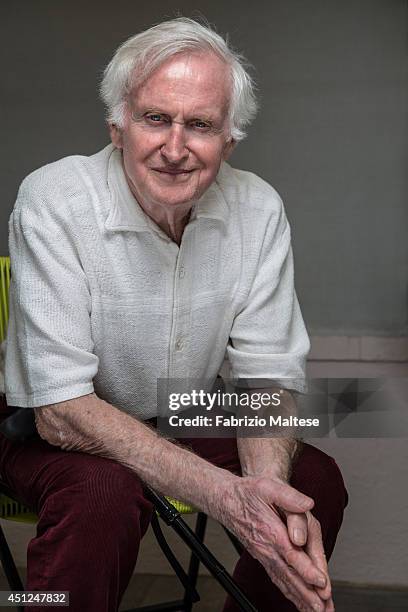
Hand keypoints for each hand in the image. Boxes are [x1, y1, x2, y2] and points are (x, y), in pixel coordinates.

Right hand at [218, 475, 330, 611]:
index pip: (291, 554)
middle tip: (323, 607)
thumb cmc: (248, 492)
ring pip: (284, 580)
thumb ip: (288, 496)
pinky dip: (290, 593)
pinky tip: (299, 602)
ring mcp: (264, 555)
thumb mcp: (267, 487)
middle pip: (289, 574)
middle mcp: (267, 547)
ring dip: (301, 598)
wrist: (227, 500)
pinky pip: (278, 579)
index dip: (306, 569)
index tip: (321, 582)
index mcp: (271, 530)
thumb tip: (307, 504)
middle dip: (307, 593)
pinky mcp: (263, 557)